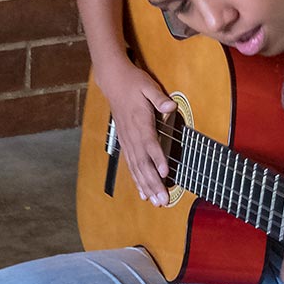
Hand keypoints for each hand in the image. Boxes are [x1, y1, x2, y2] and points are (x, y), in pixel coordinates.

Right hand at [95, 61, 175, 203]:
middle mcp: (132, 135)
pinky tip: (143, 193)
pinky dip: (137, 180)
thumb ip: (159, 98)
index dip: (157, 158)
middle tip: (163, 199)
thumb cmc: (133, 82)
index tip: (165, 173)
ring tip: (156, 201)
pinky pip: (131, 165)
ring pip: (136, 168)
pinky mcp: (125, 143)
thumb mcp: (148, 85)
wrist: (113, 81)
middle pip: (143, 162)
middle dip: (153, 182)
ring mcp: (127, 140)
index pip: (149, 143)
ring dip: (146, 186)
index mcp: (139, 121)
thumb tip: (171, 106)